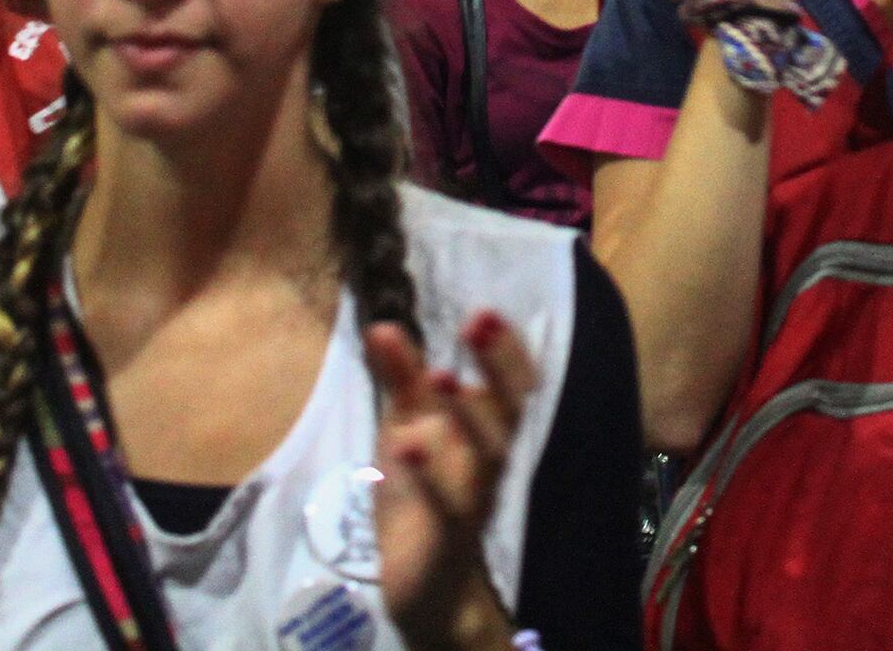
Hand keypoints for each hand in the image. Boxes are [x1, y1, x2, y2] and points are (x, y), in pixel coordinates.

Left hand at [366, 313, 536, 650]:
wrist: (423, 583)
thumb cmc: (420, 495)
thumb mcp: (405, 430)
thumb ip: (399, 382)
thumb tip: (381, 325)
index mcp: (485, 432)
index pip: (511, 384)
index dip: (504, 348)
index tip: (484, 310)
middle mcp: (490, 461)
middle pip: (510, 409)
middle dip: (498, 364)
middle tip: (477, 320)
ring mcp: (474, 499)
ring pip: (487, 455)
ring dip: (467, 415)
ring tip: (440, 376)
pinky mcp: (449, 535)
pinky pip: (446, 505)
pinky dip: (429, 476)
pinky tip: (405, 446)